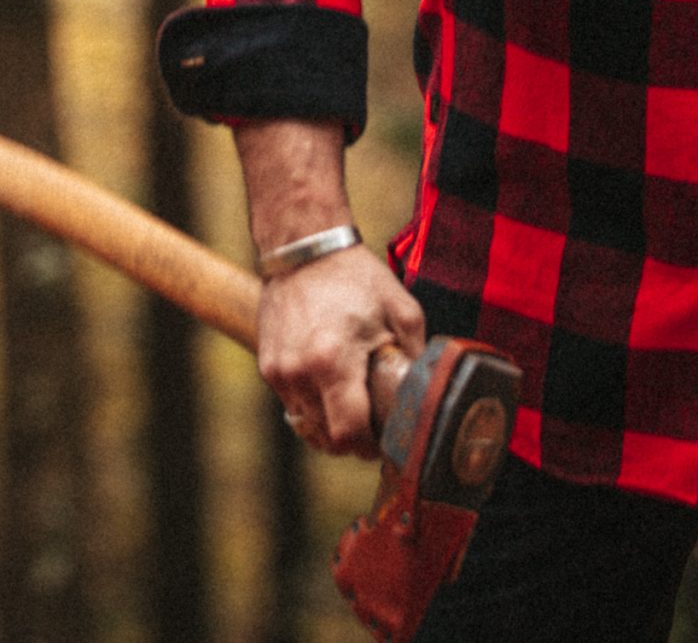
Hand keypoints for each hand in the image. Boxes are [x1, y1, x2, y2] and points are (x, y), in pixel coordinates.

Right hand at [258, 243, 424, 459]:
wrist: (304, 249)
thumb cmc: (354, 278)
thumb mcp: (401, 309)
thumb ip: (417, 354)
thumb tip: (430, 390)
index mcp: (333, 362)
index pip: (347, 434)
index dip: (368, 447)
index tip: (382, 441)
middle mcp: (299, 372)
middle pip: (326, 438)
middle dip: (351, 439)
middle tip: (372, 425)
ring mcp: (279, 371)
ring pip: (307, 425)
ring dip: (329, 424)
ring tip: (350, 404)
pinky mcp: (267, 366)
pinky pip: (292, 404)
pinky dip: (312, 404)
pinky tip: (329, 385)